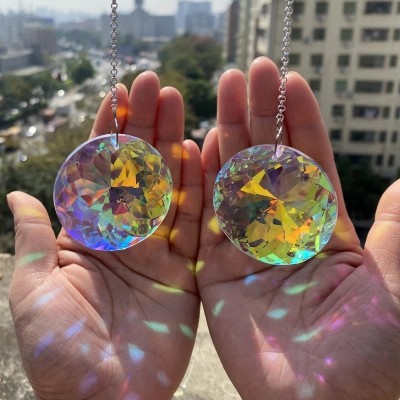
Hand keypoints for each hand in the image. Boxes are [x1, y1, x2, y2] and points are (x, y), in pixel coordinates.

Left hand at [8, 72, 202, 399]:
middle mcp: (124, 237)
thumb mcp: (35, 293)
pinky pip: (195, 225)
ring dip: (174, 148)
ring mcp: (157, 252)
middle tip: (158, 86)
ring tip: (183, 108)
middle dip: (146, 127)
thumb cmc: (60, 356)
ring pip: (169, 190)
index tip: (119, 93)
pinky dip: (200, 192)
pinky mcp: (185, 271)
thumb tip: (17, 192)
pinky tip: (204, 156)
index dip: (109, 133)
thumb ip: (34, 241)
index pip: (98, 173)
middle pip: (137, 172)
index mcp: (85, 238)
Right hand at [198, 57, 399, 399]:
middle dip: (260, 116)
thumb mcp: (394, 282)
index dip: (300, 121)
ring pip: (236, 182)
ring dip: (229, 137)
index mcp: (325, 228)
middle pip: (268, 162)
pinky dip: (205, 184)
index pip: (310, 162)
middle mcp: (284, 231)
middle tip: (250, 72)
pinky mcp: (218, 272)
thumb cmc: (372, 353)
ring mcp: (248, 249)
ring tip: (223, 93)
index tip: (290, 81)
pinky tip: (200, 145)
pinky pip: (209, 220)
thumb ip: (396, 228)